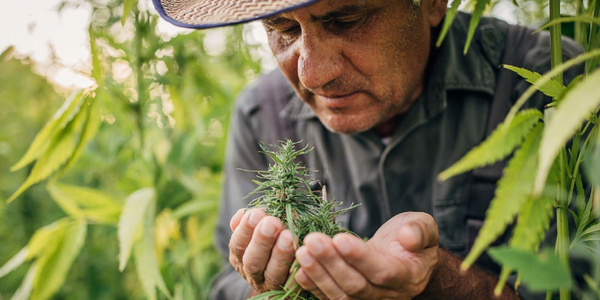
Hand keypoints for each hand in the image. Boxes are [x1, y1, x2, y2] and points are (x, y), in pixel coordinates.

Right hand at [229, 208, 295, 293]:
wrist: (284, 270)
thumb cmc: (270, 239)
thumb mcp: (256, 230)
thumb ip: (250, 221)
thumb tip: (242, 214)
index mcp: (241, 257)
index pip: (237, 245)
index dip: (245, 230)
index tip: (256, 213)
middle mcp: (252, 273)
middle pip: (253, 261)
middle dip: (262, 241)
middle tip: (272, 223)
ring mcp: (270, 285)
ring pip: (272, 273)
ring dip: (280, 254)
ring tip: (289, 236)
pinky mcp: (289, 292)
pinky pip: (293, 285)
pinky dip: (297, 272)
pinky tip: (303, 256)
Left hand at [293, 212, 438, 299]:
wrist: (406, 258)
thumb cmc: (412, 238)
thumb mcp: (424, 226)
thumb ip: (420, 230)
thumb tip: (408, 237)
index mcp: (408, 277)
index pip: (383, 272)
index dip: (360, 257)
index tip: (339, 238)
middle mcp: (389, 295)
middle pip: (357, 285)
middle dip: (332, 262)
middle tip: (312, 240)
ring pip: (342, 295)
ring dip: (319, 274)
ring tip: (302, 252)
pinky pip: (331, 298)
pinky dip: (314, 286)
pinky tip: (300, 270)